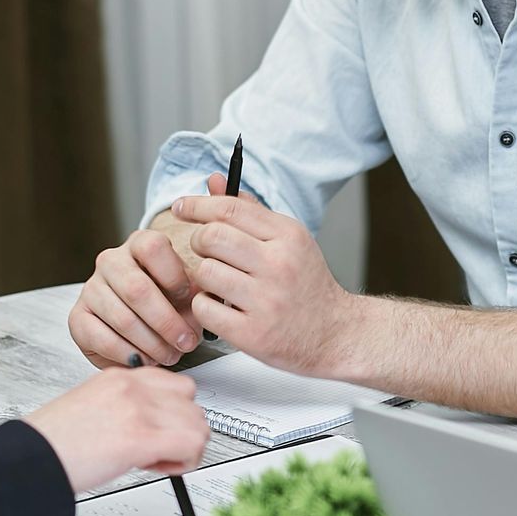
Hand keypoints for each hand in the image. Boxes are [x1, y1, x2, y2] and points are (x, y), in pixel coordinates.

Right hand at [24, 367, 211, 494]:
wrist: (32, 459)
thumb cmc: (55, 441)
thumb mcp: (93, 405)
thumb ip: (127, 406)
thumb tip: (157, 424)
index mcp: (120, 376)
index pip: (175, 384)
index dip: (173, 414)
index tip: (159, 432)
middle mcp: (133, 387)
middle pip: (193, 404)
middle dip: (182, 432)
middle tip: (158, 450)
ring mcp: (139, 409)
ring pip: (198, 425)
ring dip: (184, 448)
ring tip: (155, 460)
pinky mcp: (142, 437)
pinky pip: (192, 446)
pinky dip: (184, 463)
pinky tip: (157, 467)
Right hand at [68, 173, 254, 370]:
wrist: (150, 329)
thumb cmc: (178, 300)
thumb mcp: (200, 274)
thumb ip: (213, 231)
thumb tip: (217, 177)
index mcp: (140, 243)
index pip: (153, 246)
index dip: (175, 277)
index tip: (191, 299)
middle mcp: (111, 260)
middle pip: (136, 288)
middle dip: (167, 321)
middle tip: (188, 342)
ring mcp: (92, 288)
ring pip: (121, 316)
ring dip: (151, 342)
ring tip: (172, 354)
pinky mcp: (78, 318)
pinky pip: (100, 337)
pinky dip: (128, 353)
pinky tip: (145, 359)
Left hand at [168, 193, 353, 378]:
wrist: (335, 333)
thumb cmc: (306, 284)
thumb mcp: (288, 240)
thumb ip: (250, 210)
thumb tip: (215, 181)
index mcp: (288, 236)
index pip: (230, 208)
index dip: (197, 205)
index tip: (181, 207)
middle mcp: (279, 265)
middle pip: (211, 237)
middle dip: (199, 241)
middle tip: (207, 251)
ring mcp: (266, 301)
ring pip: (205, 272)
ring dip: (203, 277)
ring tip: (219, 283)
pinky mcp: (253, 334)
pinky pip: (204, 309)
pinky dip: (205, 307)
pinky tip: (221, 307)